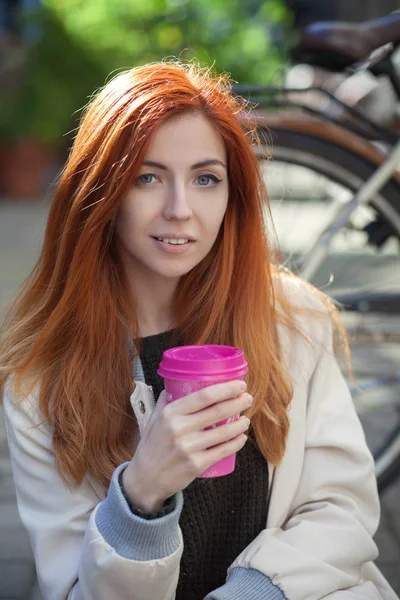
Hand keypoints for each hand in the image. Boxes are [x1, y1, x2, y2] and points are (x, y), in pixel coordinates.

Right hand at [122, 380, 251, 510]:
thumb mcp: (153, 420)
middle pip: (218, 411)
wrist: (145, 480)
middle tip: (248, 398)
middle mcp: (180, 428)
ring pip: (224, 432)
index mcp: (171, 414)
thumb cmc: (151, 447)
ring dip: (240, 424)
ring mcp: (189, 448)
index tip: (239, 385)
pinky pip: (223, 451)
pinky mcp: (197, 465)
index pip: (204, 396)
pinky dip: (236, 443)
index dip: (226, 389)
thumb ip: (166, 402)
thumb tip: (176, 384)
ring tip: (246, 419)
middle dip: (238, 403)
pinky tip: (241, 438)